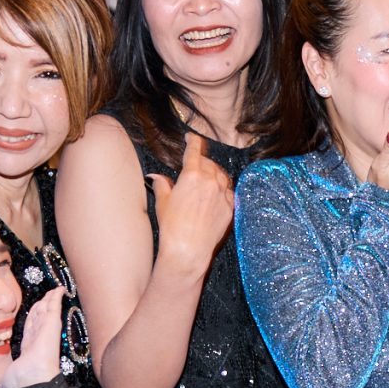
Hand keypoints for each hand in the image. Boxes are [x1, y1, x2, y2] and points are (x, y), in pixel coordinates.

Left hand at [0, 297, 63, 387]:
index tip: (34, 314)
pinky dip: (56, 297)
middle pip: (40, 318)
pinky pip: (54, 307)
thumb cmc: (21, 383)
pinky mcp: (52, 325)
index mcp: (30, 349)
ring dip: (49, 300)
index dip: (32, 321)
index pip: (31, 330)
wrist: (31, 382)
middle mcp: (39, 339)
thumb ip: (6, 379)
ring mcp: (46, 331)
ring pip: (47, 311)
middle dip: (42, 307)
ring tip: (53, 292)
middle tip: (45, 297)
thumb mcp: (9, 378)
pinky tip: (59, 290)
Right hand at [150, 132, 235, 282]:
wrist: (189, 250)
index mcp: (192, 175)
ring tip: (206, 178)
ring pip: (221, 175)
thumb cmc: (173, 227)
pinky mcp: (231, 208)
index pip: (194, 150)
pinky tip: (216, 194)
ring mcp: (223, 194)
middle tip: (194, 166)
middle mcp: (211, 181)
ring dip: (214, 173)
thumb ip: (162, 185)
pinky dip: (223, 189)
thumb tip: (157, 177)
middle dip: (201, 161)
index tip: (191, 137)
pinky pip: (229, 191)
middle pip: (208, 162)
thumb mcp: (163, 202)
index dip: (192, 141)